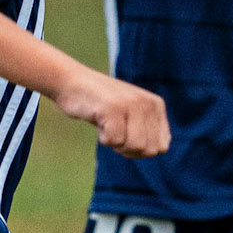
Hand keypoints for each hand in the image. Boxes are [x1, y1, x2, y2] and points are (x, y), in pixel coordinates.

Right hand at [51, 68, 169, 157]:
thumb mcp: (130, 113)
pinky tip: (97, 120)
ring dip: (116, 144)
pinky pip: (113, 141)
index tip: (125, 137)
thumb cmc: (99, 104)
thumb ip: (147, 129)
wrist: (71, 82)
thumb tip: (159, 150)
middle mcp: (147, 103)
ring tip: (106, 125)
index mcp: (156, 106)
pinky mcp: (113, 107)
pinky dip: (103, 138)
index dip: (141, 150)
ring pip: (133, 147)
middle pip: (148, 150)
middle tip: (113, 133)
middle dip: (128, 149)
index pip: (161, 147)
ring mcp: (131, 104)